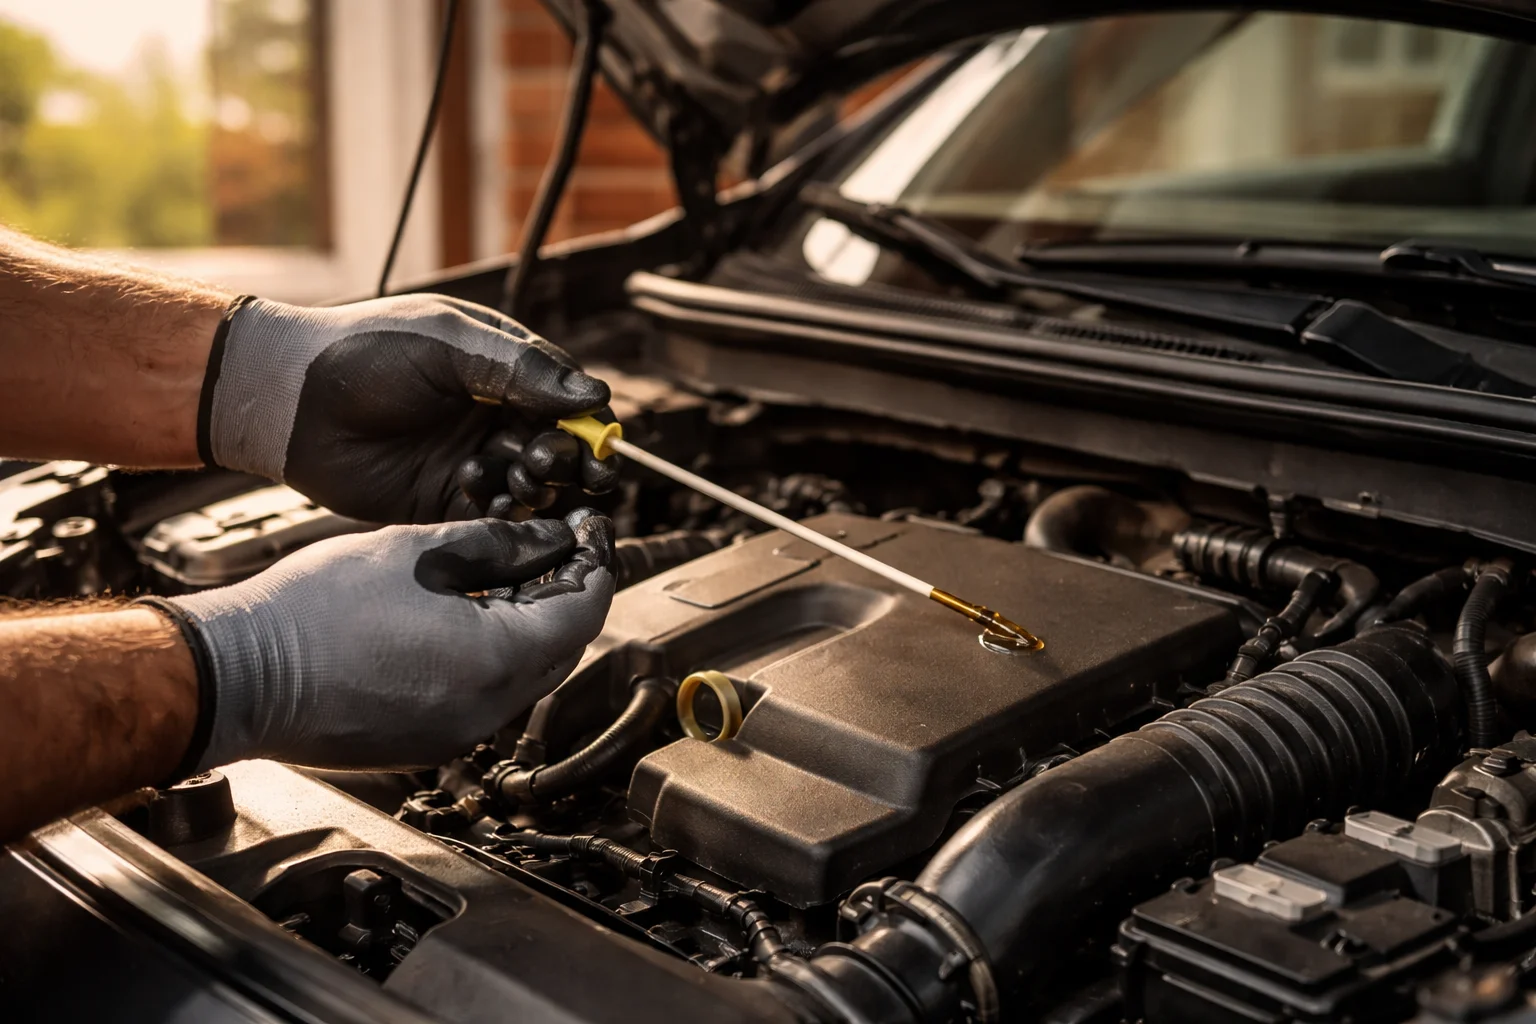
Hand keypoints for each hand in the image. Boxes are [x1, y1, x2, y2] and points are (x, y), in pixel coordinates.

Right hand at [161, 510, 614, 770]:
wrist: (239, 677)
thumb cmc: (314, 611)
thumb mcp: (416, 551)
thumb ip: (495, 544)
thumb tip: (548, 539)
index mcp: (494, 661)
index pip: (582, 614)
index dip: (595, 567)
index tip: (592, 533)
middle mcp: (486, 711)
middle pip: (561, 651)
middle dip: (568, 598)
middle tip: (558, 551)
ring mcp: (456, 735)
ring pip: (524, 678)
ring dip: (530, 629)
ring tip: (508, 576)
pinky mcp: (425, 744)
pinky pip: (484, 698)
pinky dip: (492, 658)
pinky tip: (467, 617)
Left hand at [202, 294, 621, 522]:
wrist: (290, 400)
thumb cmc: (363, 352)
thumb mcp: (449, 342)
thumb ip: (521, 367)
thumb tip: (593, 396)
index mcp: (503, 370)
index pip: (568, 401)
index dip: (588, 425)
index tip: (596, 443)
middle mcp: (495, 417)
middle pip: (560, 449)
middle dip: (567, 462)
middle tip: (549, 465)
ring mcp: (473, 460)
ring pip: (534, 486)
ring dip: (536, 487)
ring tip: (514, 480)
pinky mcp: (446, 500)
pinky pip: (495, 515)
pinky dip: (503, 513)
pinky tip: (485, 496)